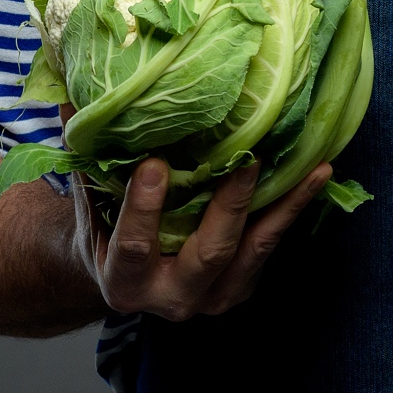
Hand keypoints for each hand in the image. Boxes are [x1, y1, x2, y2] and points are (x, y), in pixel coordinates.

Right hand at [71, 157, 332, 321]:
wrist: (128, 280)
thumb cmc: (106, 228)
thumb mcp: (88, 203)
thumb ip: (85, 158)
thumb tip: (72, 94)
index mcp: (125, 282)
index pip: (135, 247)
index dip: (144, 209)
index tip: (154, 165)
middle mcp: (172, 298)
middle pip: (207, 253)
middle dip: (229, 205)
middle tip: (247, 159)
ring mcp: (214, 297)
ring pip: (254, 251)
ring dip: (285, 206)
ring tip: (314, 166)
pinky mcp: (243, 284)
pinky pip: (273, 244)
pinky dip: (295, 207)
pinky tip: (320, 172)